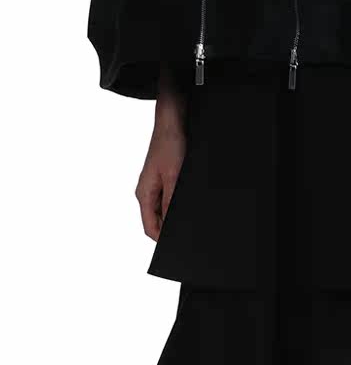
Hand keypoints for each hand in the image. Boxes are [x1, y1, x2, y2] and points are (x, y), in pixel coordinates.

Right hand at [135, 63, 186, 240]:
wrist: (173, 117)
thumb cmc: (170, 143)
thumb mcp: (174, 176)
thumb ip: (170, 202)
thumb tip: (171, 226)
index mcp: (144, 194)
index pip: (150, 228)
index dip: (163, 240)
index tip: (178, 247)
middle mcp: (148, 190)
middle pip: (157, 219)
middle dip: (171, 227)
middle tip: (189, 231)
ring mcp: (156, 182)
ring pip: (165, 207)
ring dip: (176, 213)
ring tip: (192, 215)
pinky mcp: (165, 174)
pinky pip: (171, 195)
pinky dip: (179, 200)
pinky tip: (191, 198)